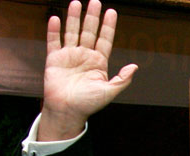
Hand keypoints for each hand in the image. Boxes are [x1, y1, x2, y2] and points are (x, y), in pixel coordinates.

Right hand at [39, 0, 137, 140]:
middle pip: (89, 31)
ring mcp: (69, 56)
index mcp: (98, 63)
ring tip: (76, 3)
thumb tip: (135, 66)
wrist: (67, 111)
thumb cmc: (88, 104)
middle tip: (95, 1)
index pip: (105, 40)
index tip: (112, 12)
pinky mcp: (54, 59)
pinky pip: (54, 41)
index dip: (108, 26)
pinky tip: (56, 18)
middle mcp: (84, 56)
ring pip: (72, 32)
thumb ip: (122, 79)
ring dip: (74, 18)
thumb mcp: (109, 92)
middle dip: (92, 16)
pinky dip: (54, 30)